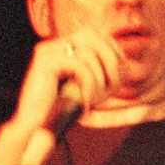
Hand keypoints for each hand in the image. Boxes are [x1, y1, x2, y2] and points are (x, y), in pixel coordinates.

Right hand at [12, 29, 126, 134]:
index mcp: (64, 47)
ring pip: (90, 52)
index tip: (117, 81)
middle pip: (96, 36)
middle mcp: (55, 44)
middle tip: (111, 89)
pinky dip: (89, 85)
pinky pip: (80, 65)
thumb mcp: (89, 93)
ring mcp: (48, 51)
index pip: (99, 35)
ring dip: (99, 80)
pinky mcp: (45, 62)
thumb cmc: (60, 114)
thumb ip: (105, 79)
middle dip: (111, 62)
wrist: (32, 130)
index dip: (115, 55)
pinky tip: (84, 102)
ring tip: (92, 100)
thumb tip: (132, 78)